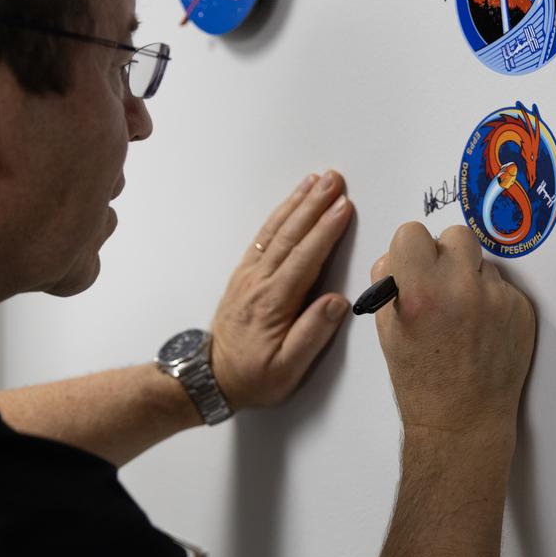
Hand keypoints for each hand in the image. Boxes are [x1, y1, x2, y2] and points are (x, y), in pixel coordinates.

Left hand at [210, 171, 352, 410]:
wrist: (211, 378)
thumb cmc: (254, 376)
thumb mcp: (287, 369)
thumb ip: (312, 335)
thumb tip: (337, 302)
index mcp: (274, 302)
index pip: (306, 257)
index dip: (326, 230)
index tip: (344, 206)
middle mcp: (260, 282)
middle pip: (291, 234)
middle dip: (315, 204)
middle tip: (335, 178)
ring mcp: (249, 275)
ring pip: (276, 230)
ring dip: (297, 203)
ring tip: (316, 180)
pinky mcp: (244, 275)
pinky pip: (264, 238)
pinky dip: (279, 216)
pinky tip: (291, 203)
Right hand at [372, 223, 535, 437]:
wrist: (462, 421)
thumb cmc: (423, 384)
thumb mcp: (388, 330)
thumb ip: (390, 284)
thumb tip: (397, 257)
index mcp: (421, 292)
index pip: (412, 232)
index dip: (409, 249)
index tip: (412, 263)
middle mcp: (462, 290)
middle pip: (455, 234)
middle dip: (444, 253)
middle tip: (439, 280)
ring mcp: (497, 299)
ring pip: (481, 262)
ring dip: (469, 278)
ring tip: (460, 314)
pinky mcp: (521, 310)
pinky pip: (502, 287)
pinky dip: (491, 301)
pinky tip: (480, 329)